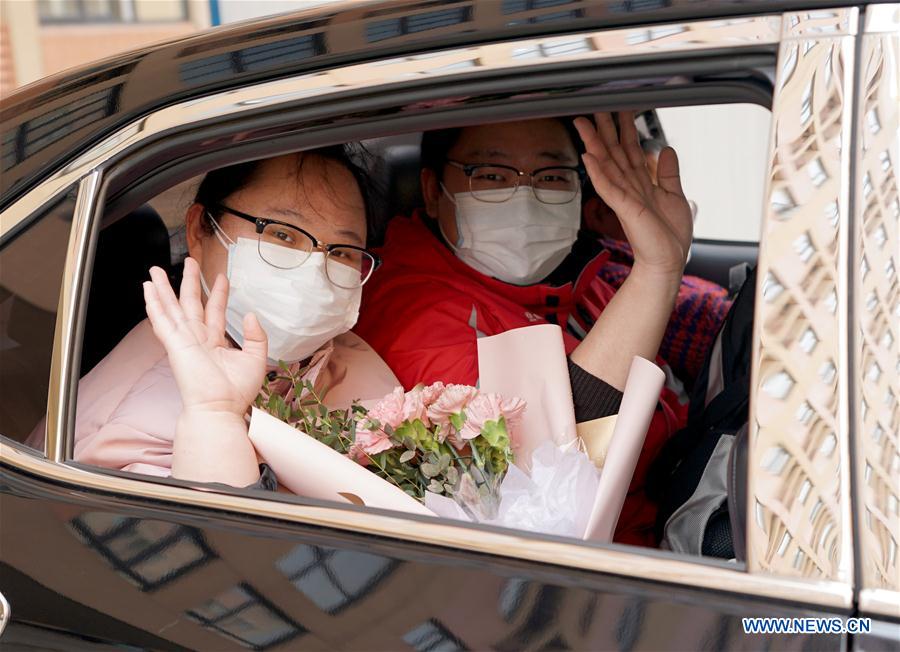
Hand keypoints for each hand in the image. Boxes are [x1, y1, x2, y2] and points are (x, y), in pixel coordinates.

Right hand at [143, 258, 266, 418]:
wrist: (221, 409)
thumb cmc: (236, 392)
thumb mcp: (256, 358)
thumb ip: (256, 336)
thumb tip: (251, 314)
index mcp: (216, 343)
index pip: (216, 311)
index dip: (219, 293)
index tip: (222, 278)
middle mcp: (198, 339)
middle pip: (191, 304)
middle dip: (189, 282)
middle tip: (188, 261)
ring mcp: (184, 341)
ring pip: (172, 308)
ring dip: (164, 289)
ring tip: (156, 270)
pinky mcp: (174, 345)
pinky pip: (161, 320)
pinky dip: (153, 304)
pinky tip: (148, 290)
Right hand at [574, 112, 692, 279]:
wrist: (668, 261)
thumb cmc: (669, 236)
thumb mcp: (675, 196)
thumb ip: (668, 174)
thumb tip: (667, 151)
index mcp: (642, 183)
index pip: (630, 150)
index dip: (624, 129)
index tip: (618, 109)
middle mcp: (630, 187)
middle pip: (614, 152)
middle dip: (604, 130)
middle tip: (593, 108)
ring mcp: (625, 197)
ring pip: (607, 165)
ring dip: (594, 144)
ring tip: (582, 125)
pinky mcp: (625, 209)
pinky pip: (609, 187)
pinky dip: (598, 171)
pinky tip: (588, 157)